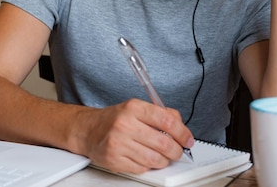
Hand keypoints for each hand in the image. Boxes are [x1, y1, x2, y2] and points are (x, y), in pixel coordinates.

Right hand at [74, 99, 193, 173]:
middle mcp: (125, 124)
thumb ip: (160, 113)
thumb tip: (181, 125)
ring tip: (160, 155)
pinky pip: (142, 168)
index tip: (188, 139)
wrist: (88, 130)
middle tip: (176, 151)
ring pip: (155, 159)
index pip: (167, 121)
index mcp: (133, 108)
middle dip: (176, 151)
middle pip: (164, 143)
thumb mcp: (136, 108)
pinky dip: (147, 166)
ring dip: (163, 160)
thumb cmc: (114, 120)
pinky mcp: (114, 159)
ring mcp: (119, 143)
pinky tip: (143, 157)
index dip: (183, 133)